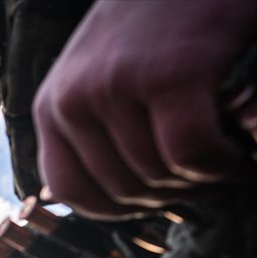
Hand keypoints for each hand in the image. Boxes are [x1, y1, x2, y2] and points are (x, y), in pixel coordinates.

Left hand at [34, 0, 256, 218]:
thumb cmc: (156, 19)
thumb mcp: (102, 74)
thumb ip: (95, 127)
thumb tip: (111, 198)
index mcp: (51, 105)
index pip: (70, 191)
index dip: (119, 207)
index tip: (159, 197)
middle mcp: (72, 98)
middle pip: (122, 189)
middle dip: (175, 193)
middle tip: (209, 173)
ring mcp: (116, 85)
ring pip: (159, 176)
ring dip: (205, 178)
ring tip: (227, 159)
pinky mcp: (169, 74)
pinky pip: (191, 153)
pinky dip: (222, 163)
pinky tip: (240, 152)